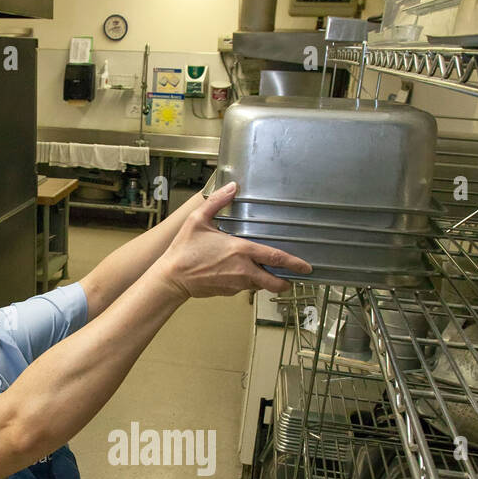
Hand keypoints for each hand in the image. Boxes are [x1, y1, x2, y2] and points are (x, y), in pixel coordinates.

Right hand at [154, 181, 311, 299]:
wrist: (172, 278)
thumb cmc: (184, 250)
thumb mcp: (198, 220)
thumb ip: (217, 202)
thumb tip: (232, 186)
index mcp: (241, 251)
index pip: (275, 258)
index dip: (294, 264)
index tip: (306, 267)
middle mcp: (243, 270)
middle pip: (274, 282)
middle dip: (286, 282)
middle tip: (291, 278)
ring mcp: (236, 284)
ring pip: (260, 285)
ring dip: (266, 280)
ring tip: (266, 271)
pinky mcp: (228, 292)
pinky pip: (245, 287)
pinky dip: (249, 282)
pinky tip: (242, 273)